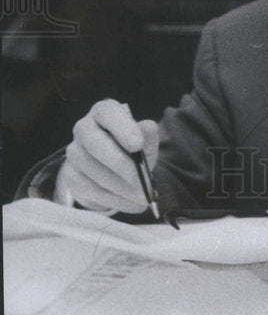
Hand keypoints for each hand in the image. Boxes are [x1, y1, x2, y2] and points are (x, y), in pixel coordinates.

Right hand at [56, 99, 158, 213]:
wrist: (116, 168)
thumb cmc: (132, 147)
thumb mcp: (145, 140)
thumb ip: (148, 134)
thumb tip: (147, 126)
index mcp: (104, 111)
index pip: (108, 113)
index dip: (122, 128)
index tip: (137, 145)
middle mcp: (84, 128)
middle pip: (96, 144)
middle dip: (121, 165)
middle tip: (141, 182)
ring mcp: (74, 152)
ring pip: (93, 170)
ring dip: (120, 187)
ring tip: (142, 196)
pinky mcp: (71, 175)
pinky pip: (89, 189)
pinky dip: (113, 198)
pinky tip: (130, 203)